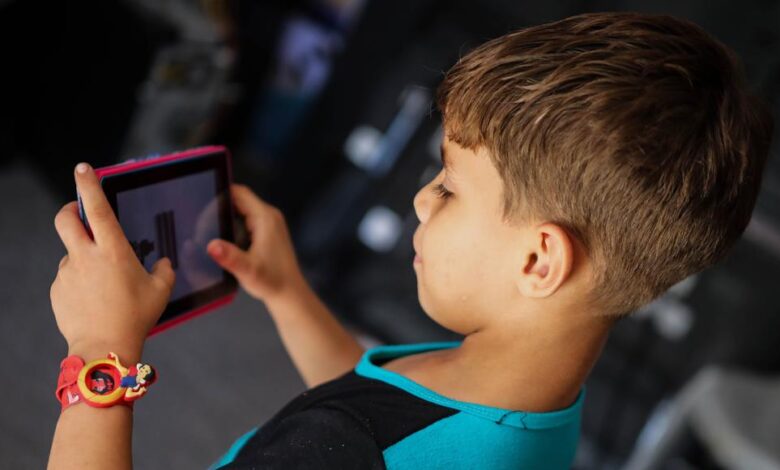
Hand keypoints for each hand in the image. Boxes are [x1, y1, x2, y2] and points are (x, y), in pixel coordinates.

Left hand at [50, 163, 175, 359]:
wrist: (104, 350)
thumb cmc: (136, 318)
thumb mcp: (160, 291)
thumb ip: (163, 271)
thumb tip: (162, 263)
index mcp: (113, 251)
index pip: (98, 209)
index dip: (89, 185)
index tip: (83, 168)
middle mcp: (86, 257)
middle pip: (65, 220)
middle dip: (71, 210)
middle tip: (79, 213)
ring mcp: (68, 274)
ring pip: (71, 253)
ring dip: (83, 258)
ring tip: (103, 285)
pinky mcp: (57, 290)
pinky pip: (68, 278)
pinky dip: (80, 282)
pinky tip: (95, 300)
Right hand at [207, 184, 304, 303]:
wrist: (289, 294)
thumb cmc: (273, 281)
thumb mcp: (248, 270)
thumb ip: (230, 257)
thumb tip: (211, 245)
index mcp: (265, 218)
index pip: (239, 193)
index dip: (220, 195)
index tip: (203, 203)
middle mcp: (269, 216)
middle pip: (239, 200)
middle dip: (220, 208)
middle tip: (200, 221)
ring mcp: (269, 224)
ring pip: (242, 210)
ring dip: (226, 217)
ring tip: (206, 229)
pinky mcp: (267, 233)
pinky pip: (246, 220)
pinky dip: (233, 225)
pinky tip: (223, 239)